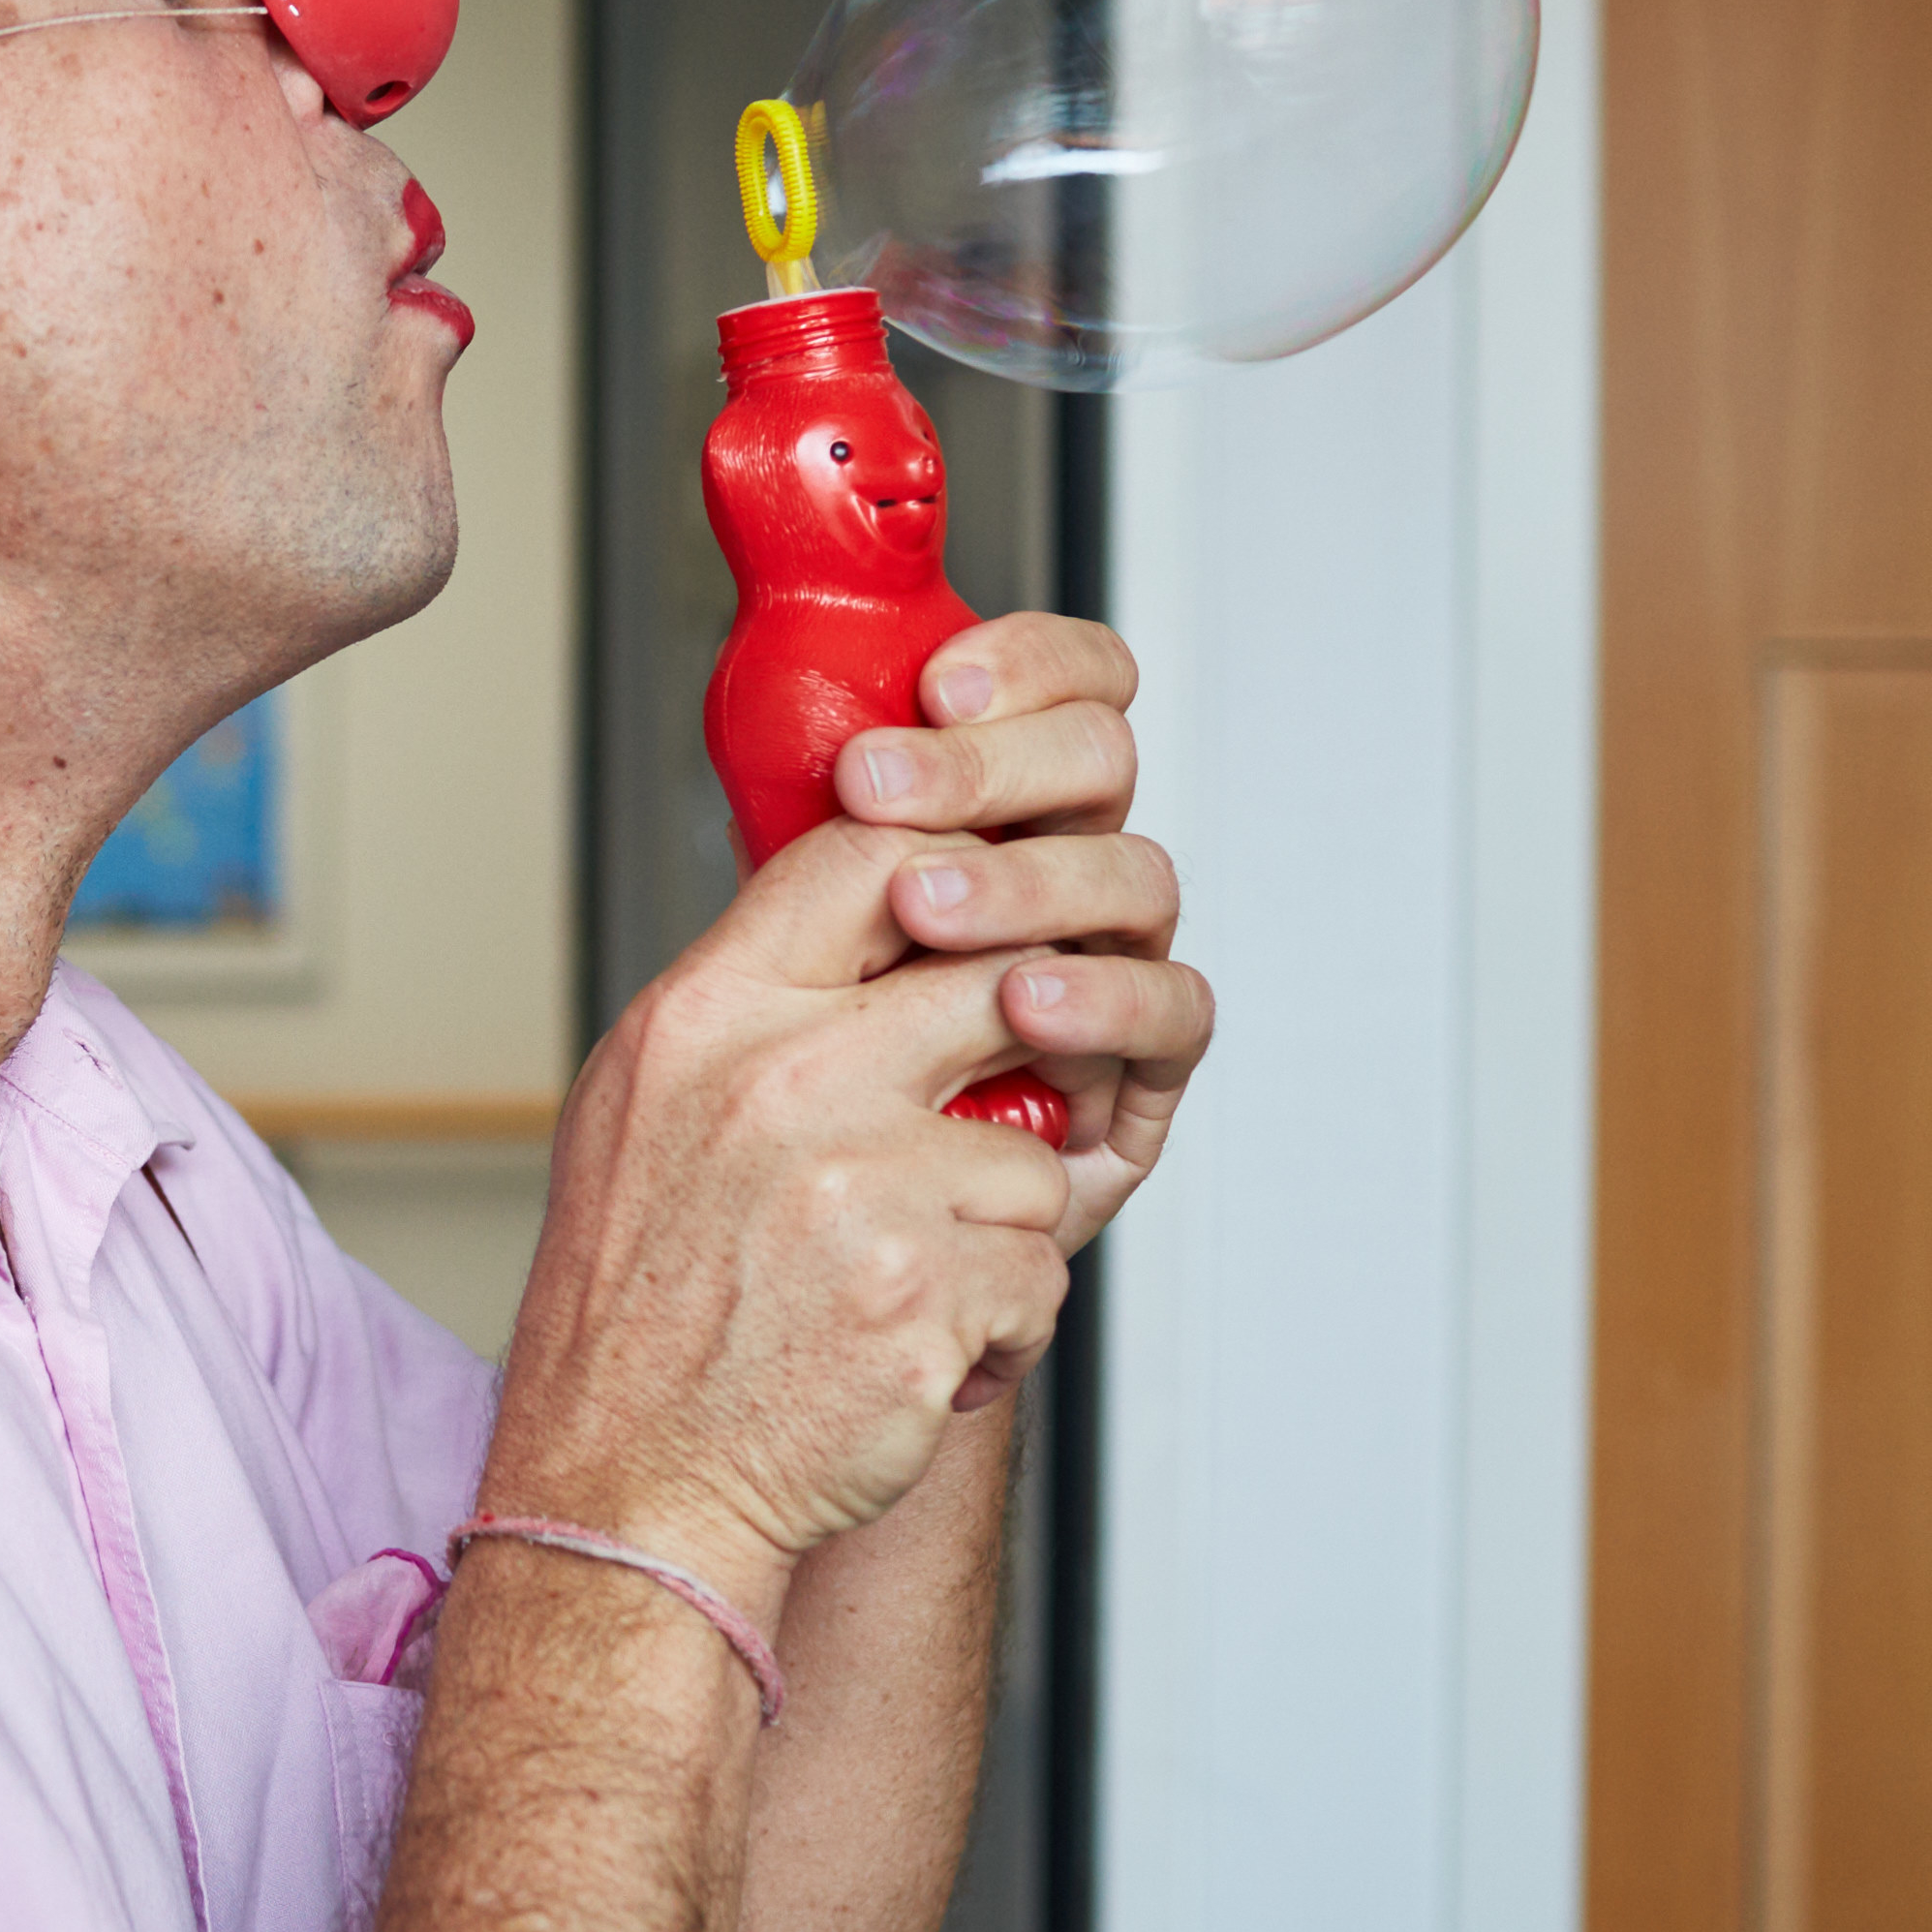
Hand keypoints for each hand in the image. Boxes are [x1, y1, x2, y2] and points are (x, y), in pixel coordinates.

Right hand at [486, 811, 1083, 1586]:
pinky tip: (916, 1360)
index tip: (976, 934)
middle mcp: (779, 1079)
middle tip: (979, 1133)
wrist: (626, 1493)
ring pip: (1029, 1156)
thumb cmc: (637, 1317)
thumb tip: (868, 921)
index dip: (954, 879)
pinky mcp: (926, 1289)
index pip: (866, 858)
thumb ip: (749, 1014)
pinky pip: (1038, 1273)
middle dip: (1016, 1061)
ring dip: (994, 1236)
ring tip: (904, 1293)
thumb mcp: (642, 1116)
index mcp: (703, 1019)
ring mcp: (859, 1182)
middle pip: (994, 982)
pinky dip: (1000, 1330)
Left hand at [826, 613, 1206, 1254]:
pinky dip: (1103, 996)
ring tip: (928, 909)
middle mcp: (1060, 873)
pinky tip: (1027, 1001)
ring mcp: (1108, 968)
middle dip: (991, 763)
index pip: (1061, 687)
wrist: (800, 1268)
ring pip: (1133, 875)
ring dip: (1027, 878)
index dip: (1026, 663)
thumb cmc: (776, 1100)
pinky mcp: (1140, 1078)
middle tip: (882, 785)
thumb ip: (800, 837)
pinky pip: (1173, 1011)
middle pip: (1096, 761)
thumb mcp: (759, 945)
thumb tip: (784, 725)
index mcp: (987, 811)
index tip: (934, 685)